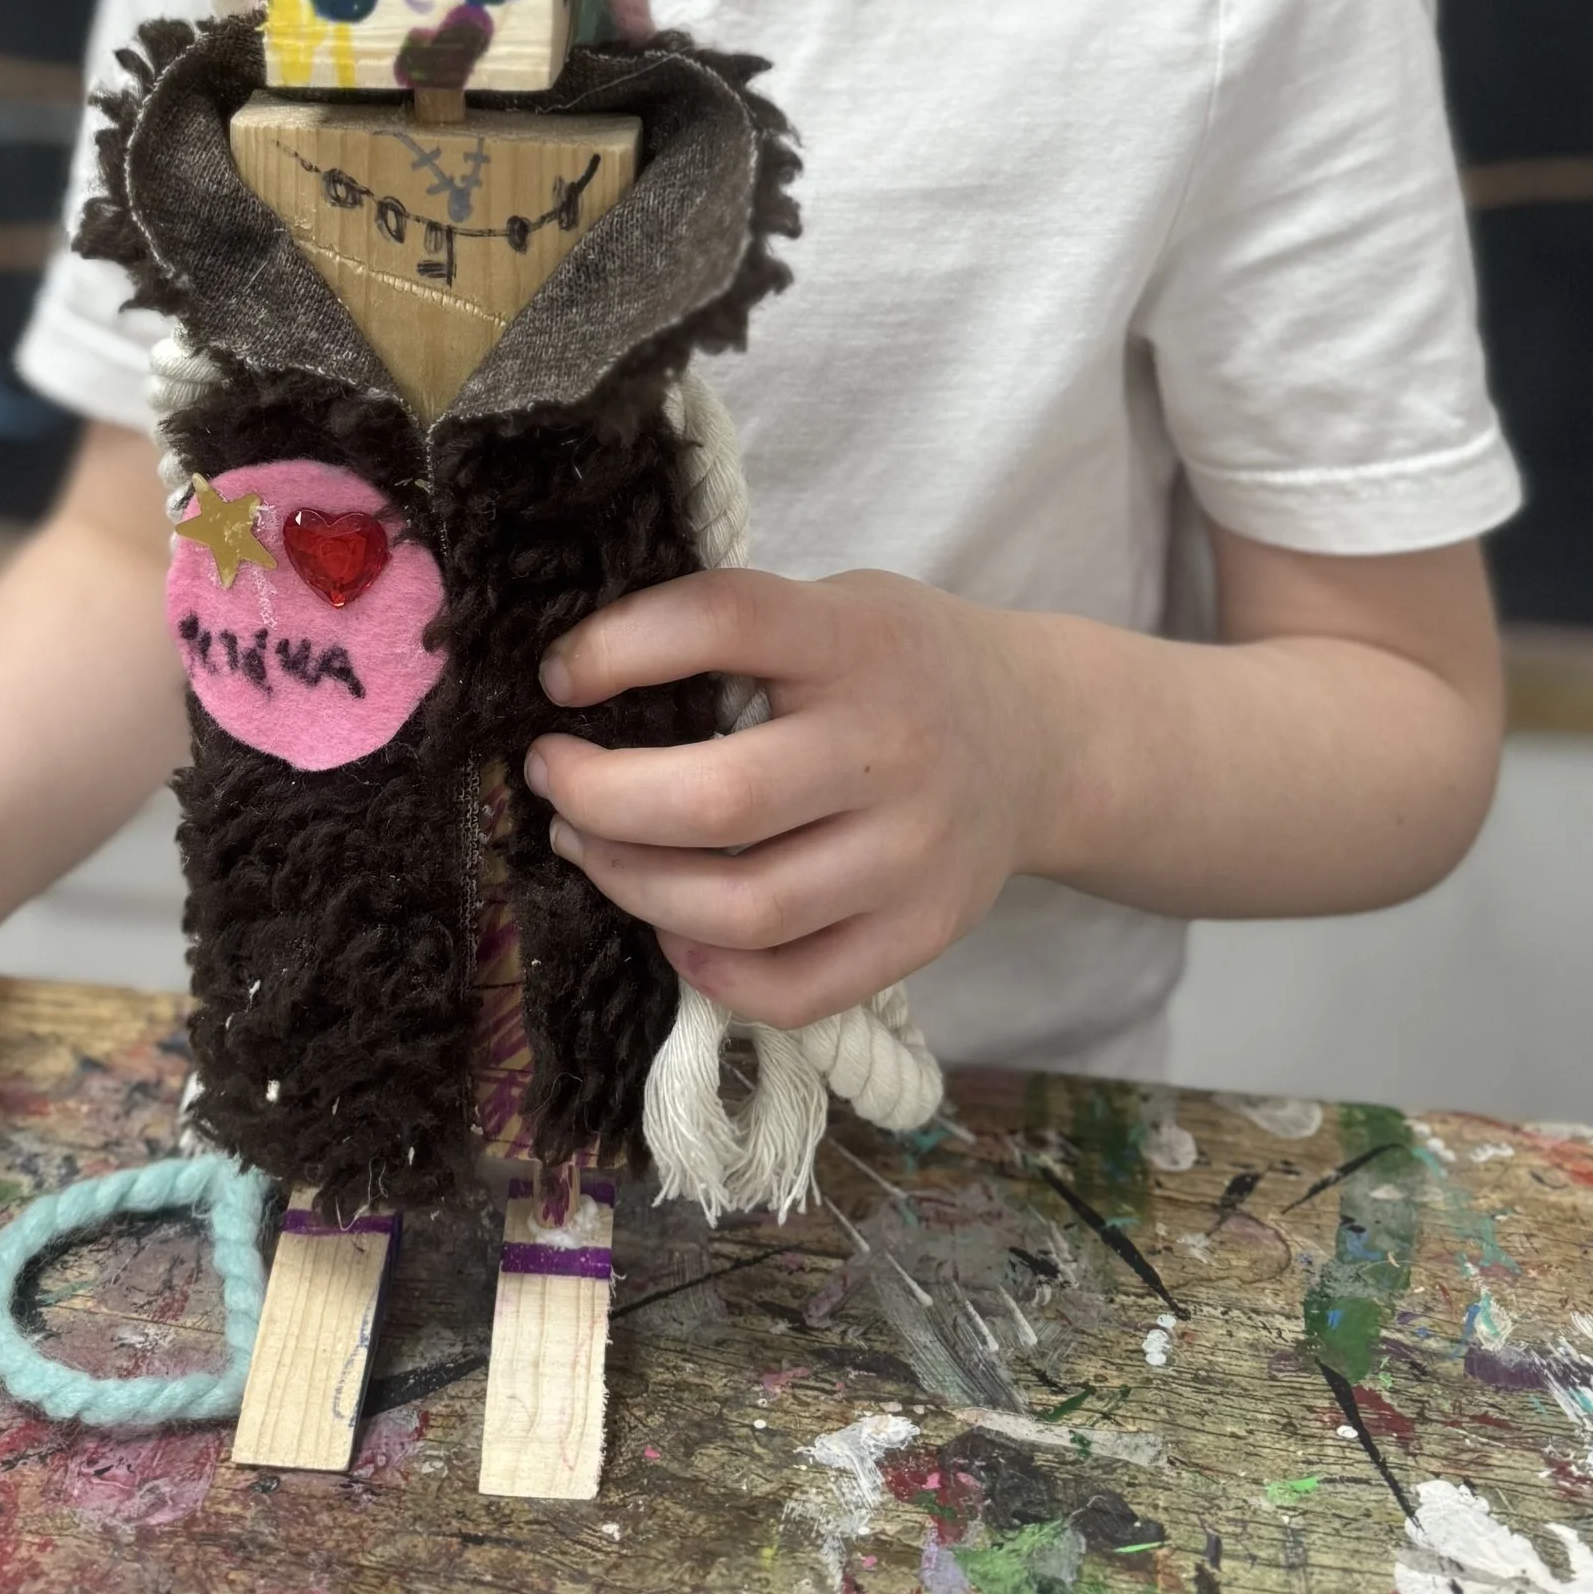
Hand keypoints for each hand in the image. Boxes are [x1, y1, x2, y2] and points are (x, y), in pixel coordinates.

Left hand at [524, 566, 1048, 1029]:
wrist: (1042, 738)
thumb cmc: (900, 663)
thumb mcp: (836, 605)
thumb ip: (737, 633)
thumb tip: (577, 683)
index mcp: (857, 639)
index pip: (725, 620)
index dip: (618, 647)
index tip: (558, 677)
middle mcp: (890, 748)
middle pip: (719, 799)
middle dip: (598, 798)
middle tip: (550, 780)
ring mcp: (913, 854)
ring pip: (742, 909)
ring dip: (632, 886)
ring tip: (589, 850)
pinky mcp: (922, 934)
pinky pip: (792, 988)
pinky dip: (709, 970)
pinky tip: (673, 927)